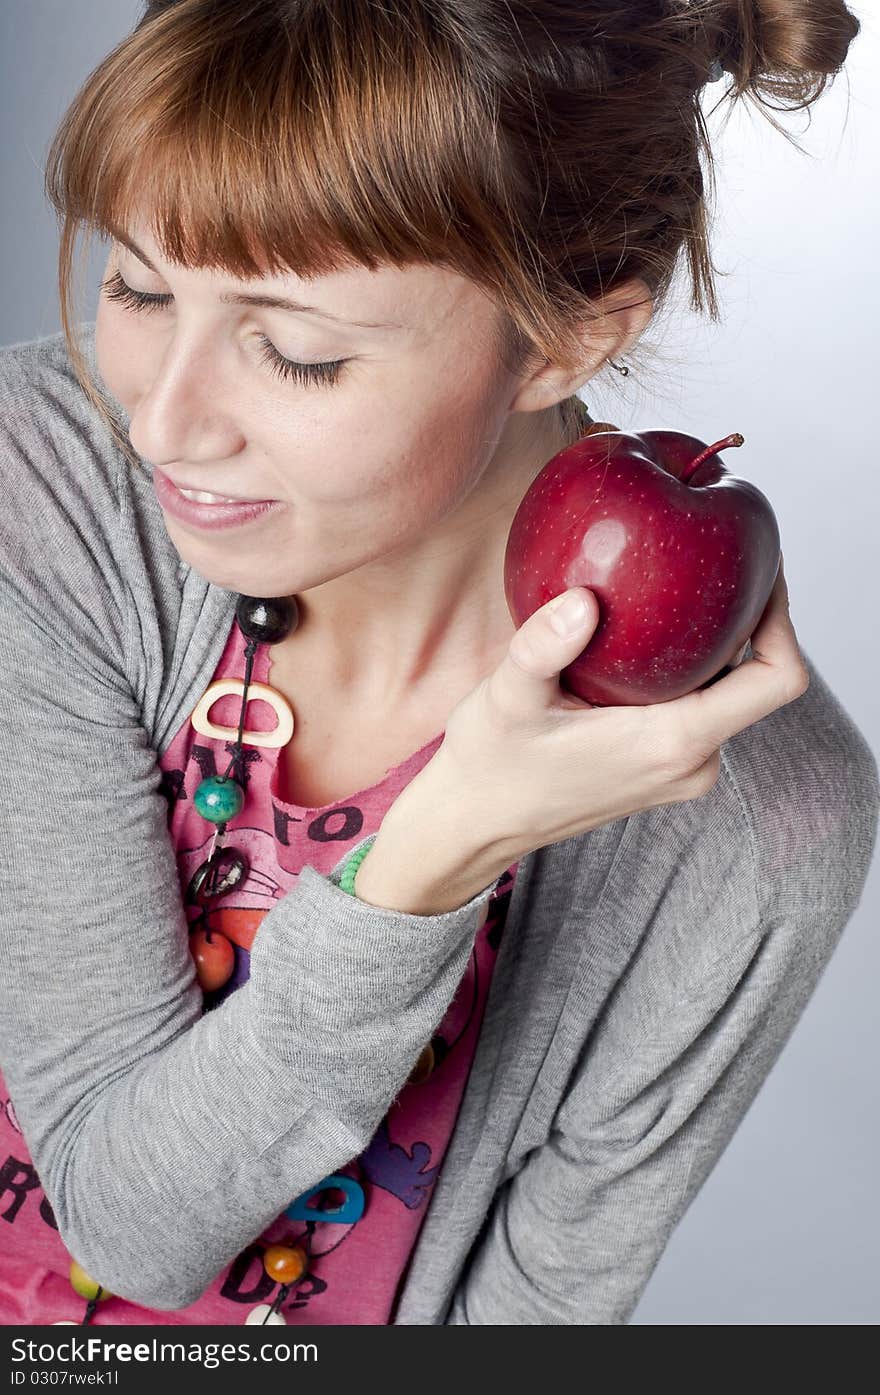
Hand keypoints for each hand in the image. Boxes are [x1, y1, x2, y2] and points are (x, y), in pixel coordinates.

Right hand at [423, 553, 808, 863]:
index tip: (761, 566)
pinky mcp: (666, 766)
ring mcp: (682, 769)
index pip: (776, 679)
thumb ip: (542, 649)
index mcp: (672, 744)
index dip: (785, 616)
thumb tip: (584, 601)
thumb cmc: (490, 765)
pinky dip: (693, 664)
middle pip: (759, 679)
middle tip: (720, 553)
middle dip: (751, 616)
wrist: (475, 822)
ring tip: (690, 579)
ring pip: (730, 692)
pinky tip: (655, 626)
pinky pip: (703, 706)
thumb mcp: (505, 698)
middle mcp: (693, 762)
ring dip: (720, 640)